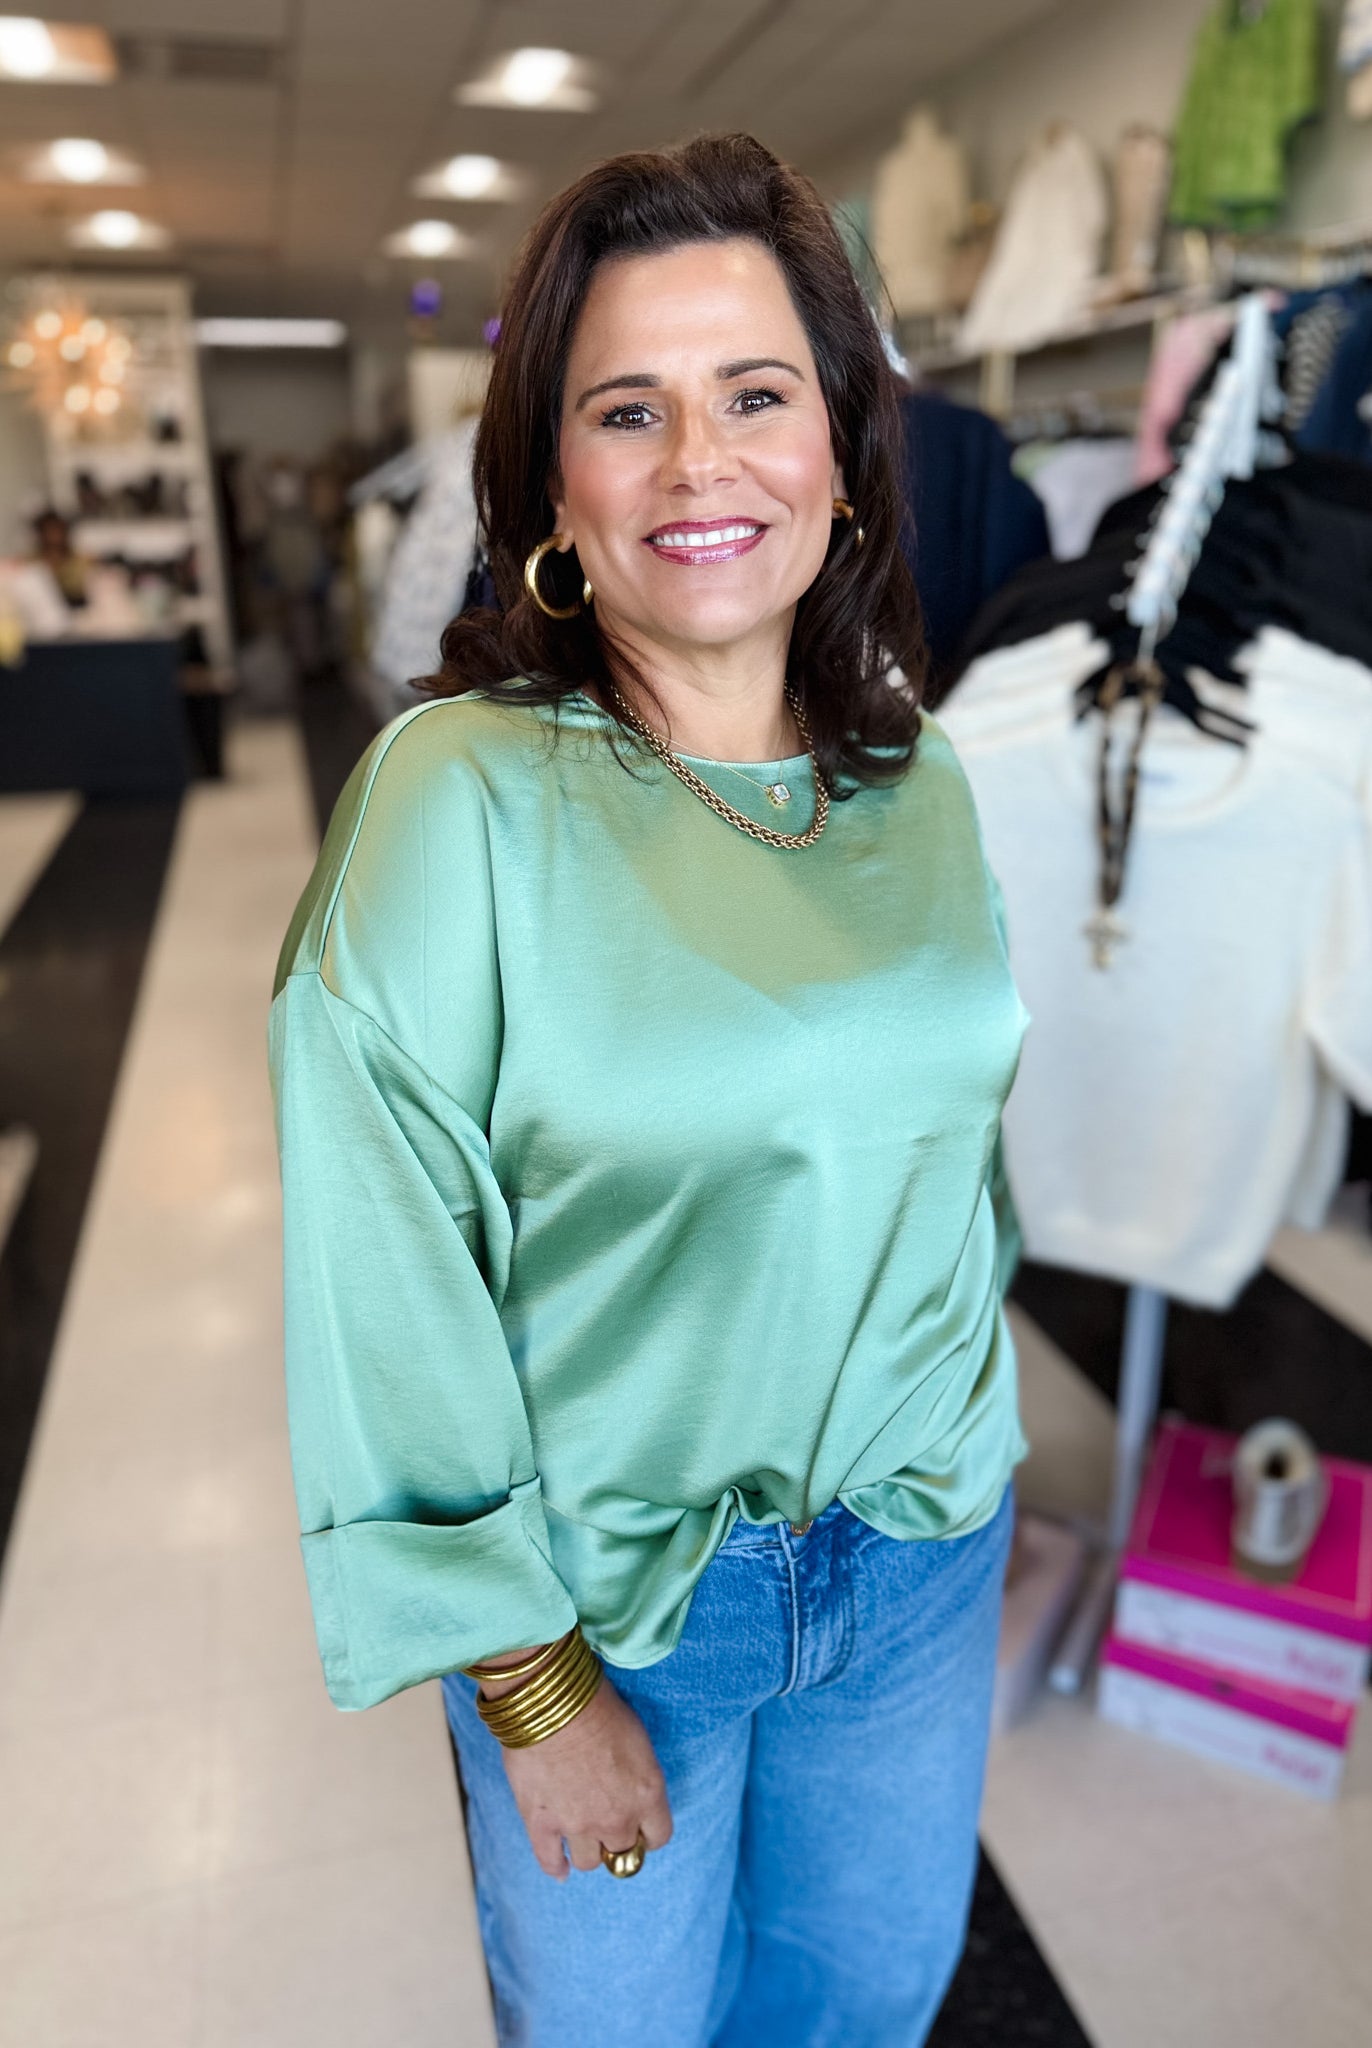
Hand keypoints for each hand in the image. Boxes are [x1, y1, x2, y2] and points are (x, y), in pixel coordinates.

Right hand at [491, 1673, 672, 1880]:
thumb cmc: (599, 1706)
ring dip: (588, 1850)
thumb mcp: (637, 1738)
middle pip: (624, 1853)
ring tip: (583, 1837)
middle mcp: (617, 1819)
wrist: (553, 1702)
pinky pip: (550, 1861)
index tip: (640, 1825)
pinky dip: (556, 1867)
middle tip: (608, 1824)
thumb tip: (629, 1785)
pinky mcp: (543, 1824)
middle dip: (618, 1839)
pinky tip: (561, 1868)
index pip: (659, 1836)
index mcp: (647, 1795)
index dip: (648, 1832)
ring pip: (589, 1862)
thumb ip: (637, 1774)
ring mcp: (578, 1826)